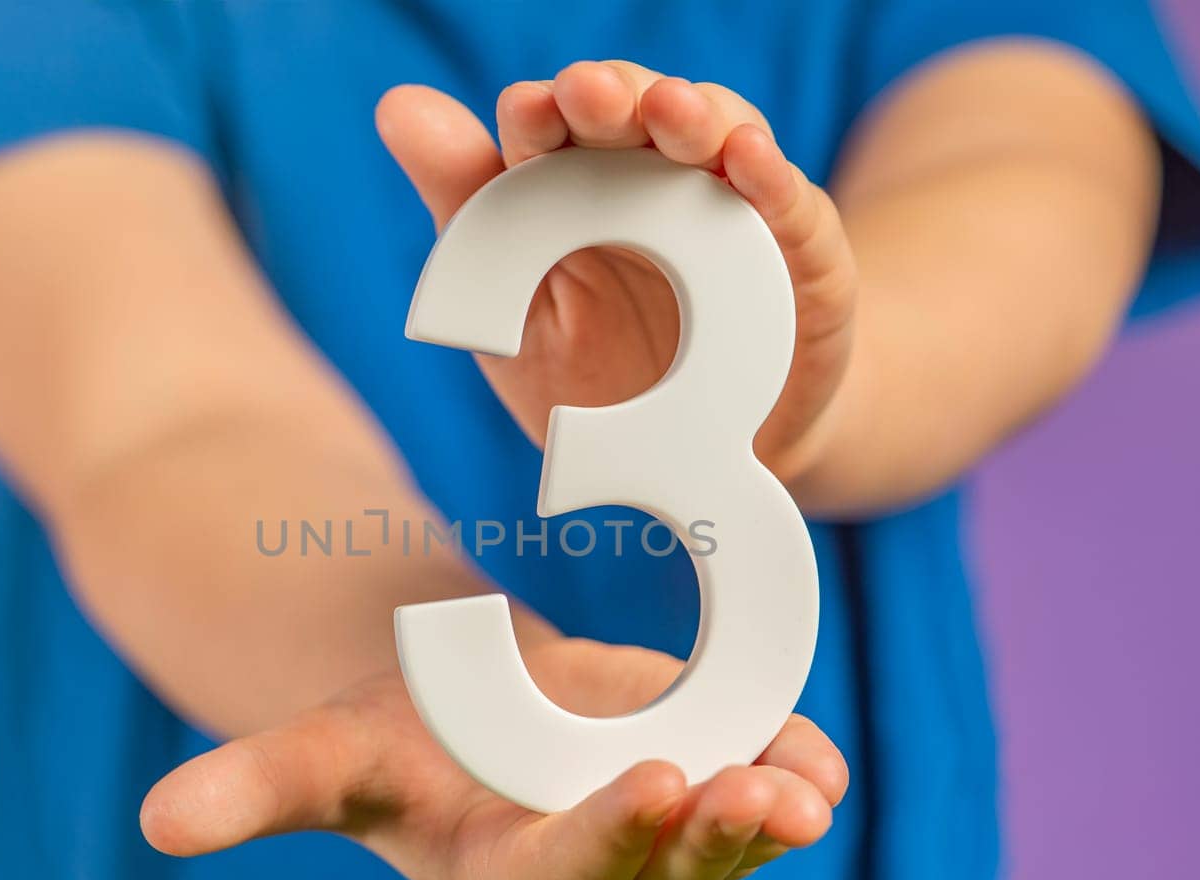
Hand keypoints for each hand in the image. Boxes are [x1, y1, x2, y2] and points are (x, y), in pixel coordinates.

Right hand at [141, 637, 845, 879]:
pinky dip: (790, 765)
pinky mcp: (693, 775)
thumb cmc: (385, 739)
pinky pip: (750, 780)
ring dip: (766, 818)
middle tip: (761, 802)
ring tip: (808, 792)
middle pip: (655, 872)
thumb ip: (252, 790)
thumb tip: (155, 822)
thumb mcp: (320, 752)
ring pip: (717, 840)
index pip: (553, 879)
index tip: (653, 785)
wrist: (462, 712)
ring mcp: (649, 829)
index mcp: (497, 874)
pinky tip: (819, 754)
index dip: (602, 842)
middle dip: (706, 842)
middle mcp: (588, 868)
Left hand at [376, 61, 856, 489]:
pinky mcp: (801, 255)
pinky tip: (744, 158)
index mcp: (578, 192)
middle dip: (610, 97)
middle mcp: (657, 183)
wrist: (710, 463)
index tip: (525, 120)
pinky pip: (792, 205)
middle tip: (586, 97)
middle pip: (634, 115)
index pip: (555, 131)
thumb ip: (469, 215)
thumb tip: (398, 104)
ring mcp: (734, 210)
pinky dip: (771, 176)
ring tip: (667, 113)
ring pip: (717, 135)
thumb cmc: (608, 383)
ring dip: (692, 115)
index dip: (539, 116)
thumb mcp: (520, 314)